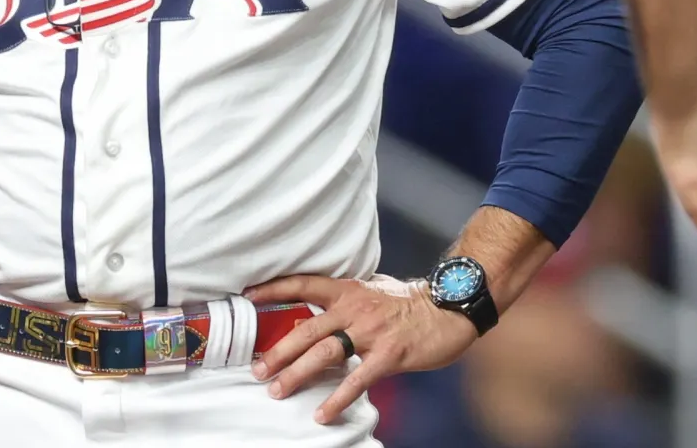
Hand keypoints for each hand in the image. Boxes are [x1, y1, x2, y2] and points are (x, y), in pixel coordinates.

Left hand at [246, 274, 476, 423]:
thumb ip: (344, 299)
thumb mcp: (371, 290)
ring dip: (298, 374)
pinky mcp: (389, 355)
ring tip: (278, 390)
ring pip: (324, 354)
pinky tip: (322, 413)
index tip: (247, 295)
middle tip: (257, 370)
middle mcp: (353, 309)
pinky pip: (357, 380)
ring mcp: (371, 332)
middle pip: (305, 330)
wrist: (450, 307)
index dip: (273, 289)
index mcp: (346, 290)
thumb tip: (314, 310)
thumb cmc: (408, 301)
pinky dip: (337, 398)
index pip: (302, 284)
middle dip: (278, 351)